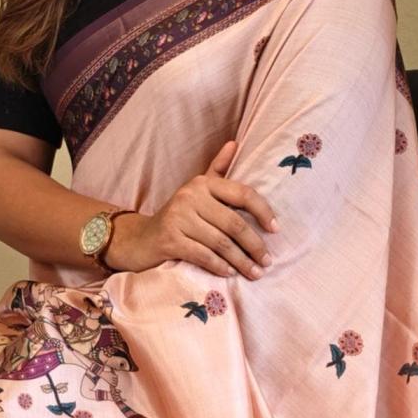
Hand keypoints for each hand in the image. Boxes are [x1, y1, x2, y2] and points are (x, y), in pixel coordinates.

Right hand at [115, 140, 278, 278]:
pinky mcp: (169, 239)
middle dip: (254, 245)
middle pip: (234, 223)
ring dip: (241, 261)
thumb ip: (217, 169)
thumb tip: (234, 143)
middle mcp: (190, 196)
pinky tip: (230, 274)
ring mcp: (178, 218)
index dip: (263, 211)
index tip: (276, 229)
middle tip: (267, 262)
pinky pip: (203, 255)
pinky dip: (219, 266)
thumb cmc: (178, 216)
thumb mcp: (197, 190)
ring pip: (220, 243)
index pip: (242, 194)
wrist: (141, 238)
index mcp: (203, 183)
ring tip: (254, 272)